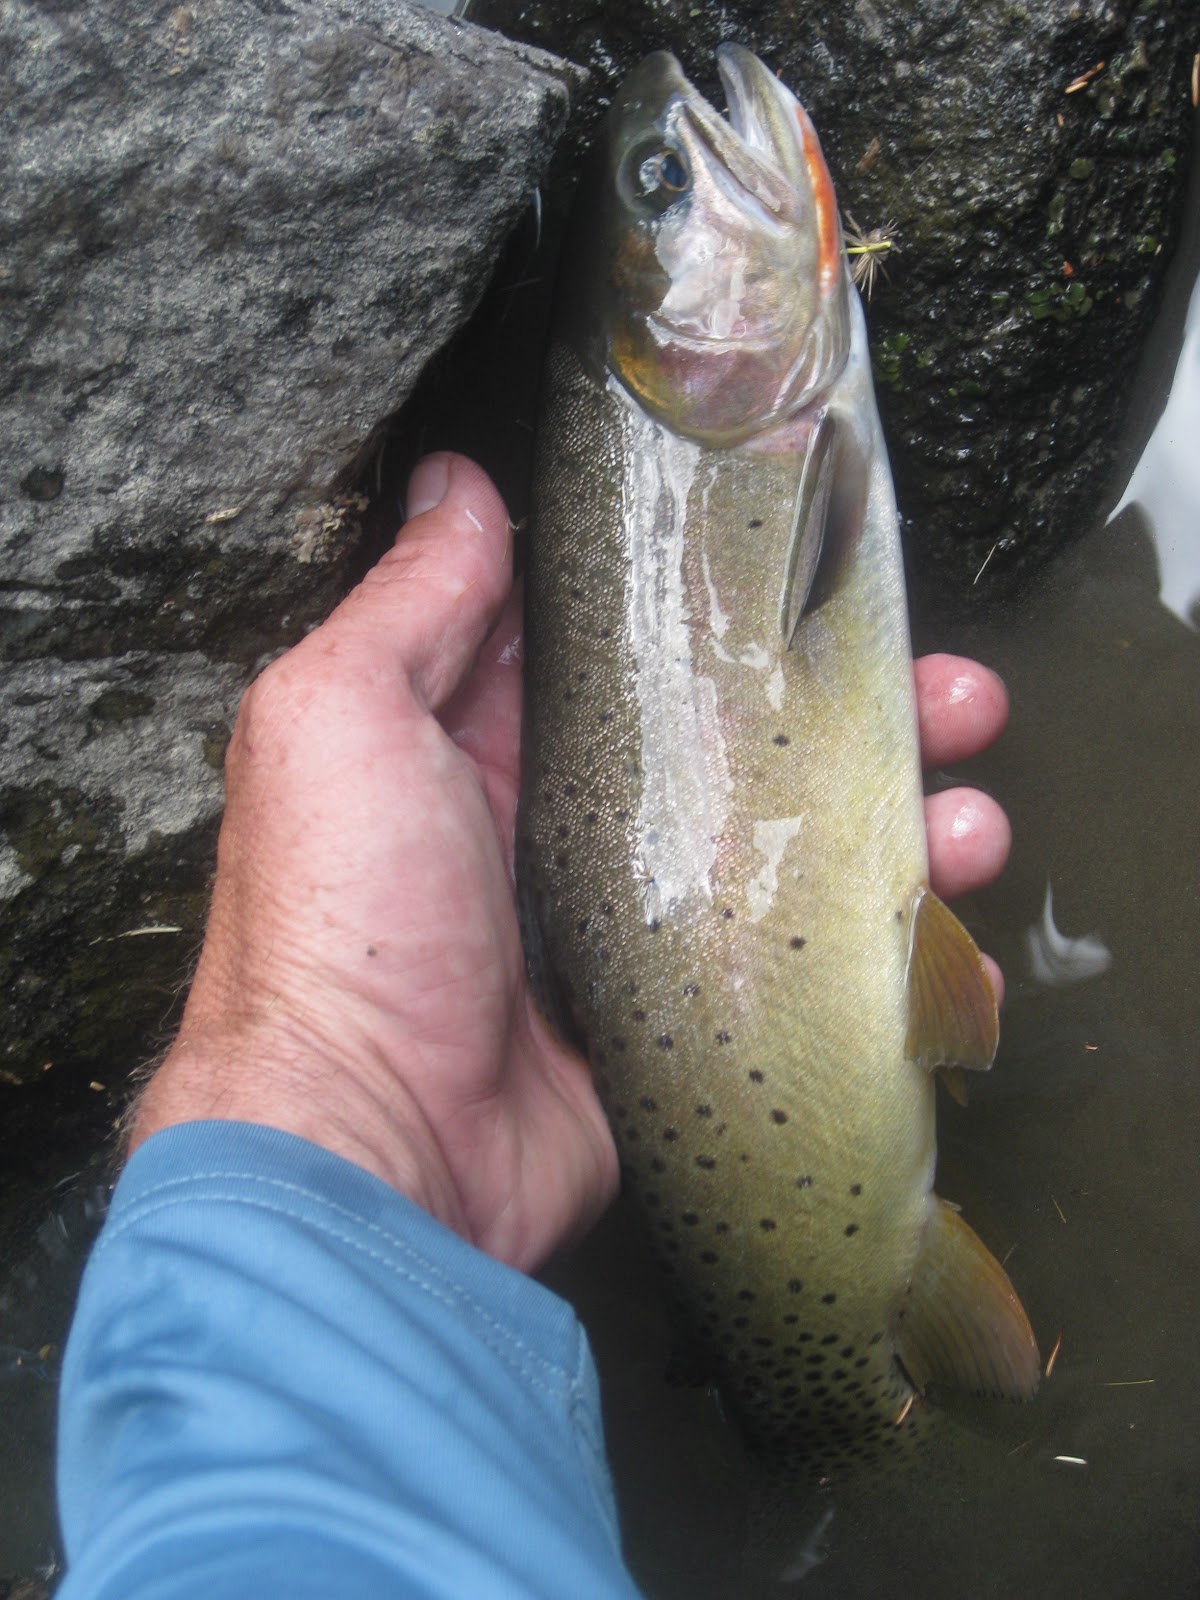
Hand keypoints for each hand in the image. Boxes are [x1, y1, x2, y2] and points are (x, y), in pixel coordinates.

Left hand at [131, 454, 1010, 1272]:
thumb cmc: (343, 921)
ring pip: (796, 836)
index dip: (719, 592)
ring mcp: (642, 916)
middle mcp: (575, 815)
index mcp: (488, 736)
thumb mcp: (340, 719)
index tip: (811, 550)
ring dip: (897, 805)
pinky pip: (805, 951)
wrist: (380, 1151)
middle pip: (739, 730)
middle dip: (845, 694)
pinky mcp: (692, 1006)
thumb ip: (411, 602)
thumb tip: (452, 484)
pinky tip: (952, 914)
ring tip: (973, 799)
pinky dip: (890, 932)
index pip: (626, 636)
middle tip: (941, 674)